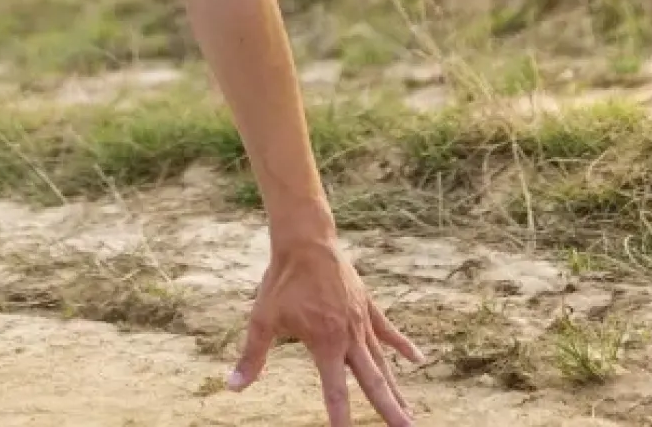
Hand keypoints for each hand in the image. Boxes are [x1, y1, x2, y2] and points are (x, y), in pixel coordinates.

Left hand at [229, 238, 423, 426]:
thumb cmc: (281, 281)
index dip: (340, 417)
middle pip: (373, 382)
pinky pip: (389, 330)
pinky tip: (419, 359)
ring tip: (410, 413)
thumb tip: (233, 386)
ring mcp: (362, 322)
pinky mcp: (367, 306)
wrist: (306, 242)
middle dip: (389, 409)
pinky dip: (403, 345)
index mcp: (325, 344)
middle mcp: (350, 337)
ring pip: (384, 362)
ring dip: (396, 388)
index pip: (336, 390)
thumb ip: (252, 357)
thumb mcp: (262, 320)